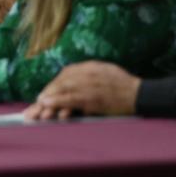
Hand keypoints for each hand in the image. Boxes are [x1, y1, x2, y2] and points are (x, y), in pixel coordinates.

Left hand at [26, 61, 140, 121]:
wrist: (141, 94)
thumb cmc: (124, 86)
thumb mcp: (105, 72)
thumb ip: (89, 75)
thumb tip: (73, 82)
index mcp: (89, 67)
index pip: (65, 76)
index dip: (52, 87)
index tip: (43, 97)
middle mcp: (86, 72)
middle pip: (60, 83)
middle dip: (46, 95)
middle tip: (34, 107)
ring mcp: (89, 84)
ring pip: (62, 90)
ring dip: (47, 101)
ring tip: (36, 109)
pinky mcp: (92, 97)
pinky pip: (70, 98)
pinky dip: (57, 101)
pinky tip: (47, 105)